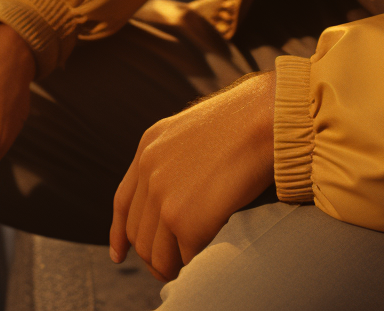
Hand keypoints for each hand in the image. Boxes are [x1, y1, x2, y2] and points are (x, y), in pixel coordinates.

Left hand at [110, 71, 275, 283]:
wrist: (263, 118)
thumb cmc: (243, 123)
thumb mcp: (192, 131)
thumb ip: (174, 159)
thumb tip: (176, 196)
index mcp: (148, 146)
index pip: (123, 202)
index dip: (119, 234)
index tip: (120, 254)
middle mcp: (149, 171)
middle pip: (138, 235)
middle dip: (154, 255)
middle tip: (174, 265)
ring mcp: (164, 198)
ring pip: (156, 255)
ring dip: (173, 266)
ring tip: (191, 265)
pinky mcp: (185, 222)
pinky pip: (185, 260)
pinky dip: (197, 264)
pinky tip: (209, 255)